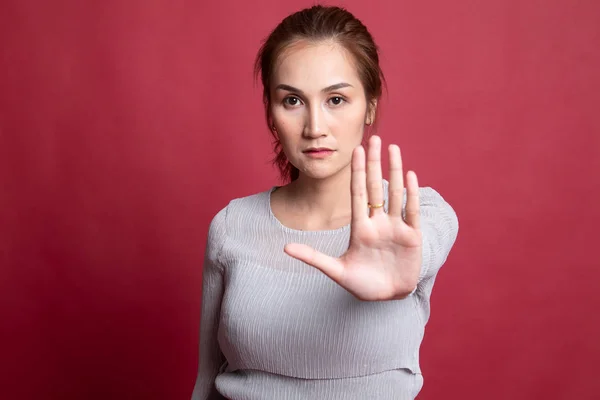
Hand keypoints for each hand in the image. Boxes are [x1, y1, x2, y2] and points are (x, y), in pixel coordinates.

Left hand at [284, 135, 421, 300]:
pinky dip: (411, 194)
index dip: (357, 173)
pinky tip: (410, 175)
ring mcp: (395, 228)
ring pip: (395, 194)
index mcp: (359, 228)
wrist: (389, 298)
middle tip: (375, 139)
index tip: (356, 151)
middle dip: (374, 164)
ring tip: (394, 149)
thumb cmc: (363, 284)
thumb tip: (284, 248)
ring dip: (395, 171)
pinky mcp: (412, 237)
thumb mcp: (336, 271)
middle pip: (375, 187)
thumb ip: (313, 258)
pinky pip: (411, 211)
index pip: (357, 194)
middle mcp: (378, 223)